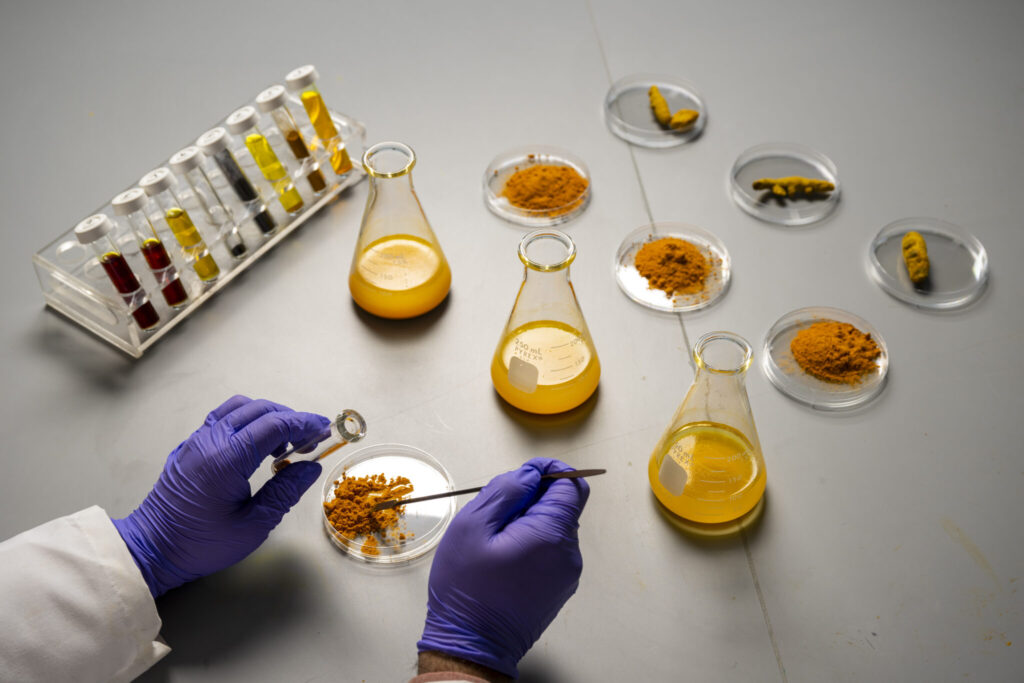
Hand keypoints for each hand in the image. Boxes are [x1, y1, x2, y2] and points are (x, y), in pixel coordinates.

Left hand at [112, 395, 328, 596]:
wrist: (152, 549)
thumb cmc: (201, 543)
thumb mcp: (253, 525)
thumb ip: (285, 492)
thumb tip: (311, 467)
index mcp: (226, 460)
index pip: (274, 425)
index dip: (304, 424)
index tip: (324, 430)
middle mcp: (210, 441)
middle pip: (259, 409)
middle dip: (290, 418)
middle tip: (310, 440)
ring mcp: (197, 440)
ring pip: (239, 408)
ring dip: (268, 417)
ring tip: (283, 443)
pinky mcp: (189, 445)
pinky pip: (223, 418)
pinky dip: (247, 421)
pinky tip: (256, 446)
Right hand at [417, 457, 589, 678]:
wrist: (472, 646)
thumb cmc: (467, 591)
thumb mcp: (472, 526)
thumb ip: (505, 491)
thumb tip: (529, 474)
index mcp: (551, 535)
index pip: (571, 485)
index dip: (549, 471)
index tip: (525, 473)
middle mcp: (567, 554)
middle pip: (563, 506)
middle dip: (534, 498)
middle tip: (497, 511)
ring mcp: (567, 574)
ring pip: (556, 528)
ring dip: (530, 521)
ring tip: (495, 540)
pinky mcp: (559, 587)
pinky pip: (552, 551)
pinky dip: (532, 543)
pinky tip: (504, 557)